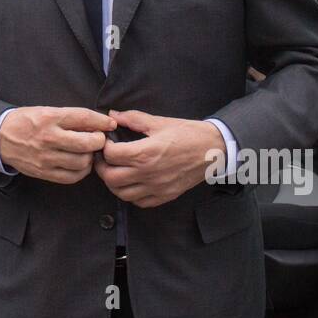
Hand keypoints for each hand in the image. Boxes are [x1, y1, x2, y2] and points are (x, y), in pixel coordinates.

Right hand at [0, 106, 116, 183]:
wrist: (0, 137)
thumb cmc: (26, 121)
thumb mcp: (46, 110)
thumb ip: (71, 117)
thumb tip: (99, 123)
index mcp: (50, 118)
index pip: (84, 118)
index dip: (102, 121)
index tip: (110, 124)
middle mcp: (49, 137)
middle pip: (87, 143)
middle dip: (99, 141)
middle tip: (99, 139)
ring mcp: (46, 157)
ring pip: (82, 162)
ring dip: (90, 157)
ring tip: (88, 152)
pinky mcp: (44, 172)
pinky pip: (72, 176)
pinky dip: (81, 171)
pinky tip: (80, 163)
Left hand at [94, 109, 225, 207]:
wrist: (214, 149)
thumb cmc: (188, 133)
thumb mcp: (159, 122)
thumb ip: (133, 119)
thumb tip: (112, 116)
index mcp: (146, 152)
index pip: (111, 155)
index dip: (104, 147)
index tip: (106, 141)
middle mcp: (148, 173)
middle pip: (111, 178)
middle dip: (102, 167)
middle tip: (104, 158)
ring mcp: (157, 187)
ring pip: (122, 194)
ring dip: (113, 183)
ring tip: (115, 170)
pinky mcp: (165, 196)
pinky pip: (139, 202)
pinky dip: (130, 195)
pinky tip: (132, 183)